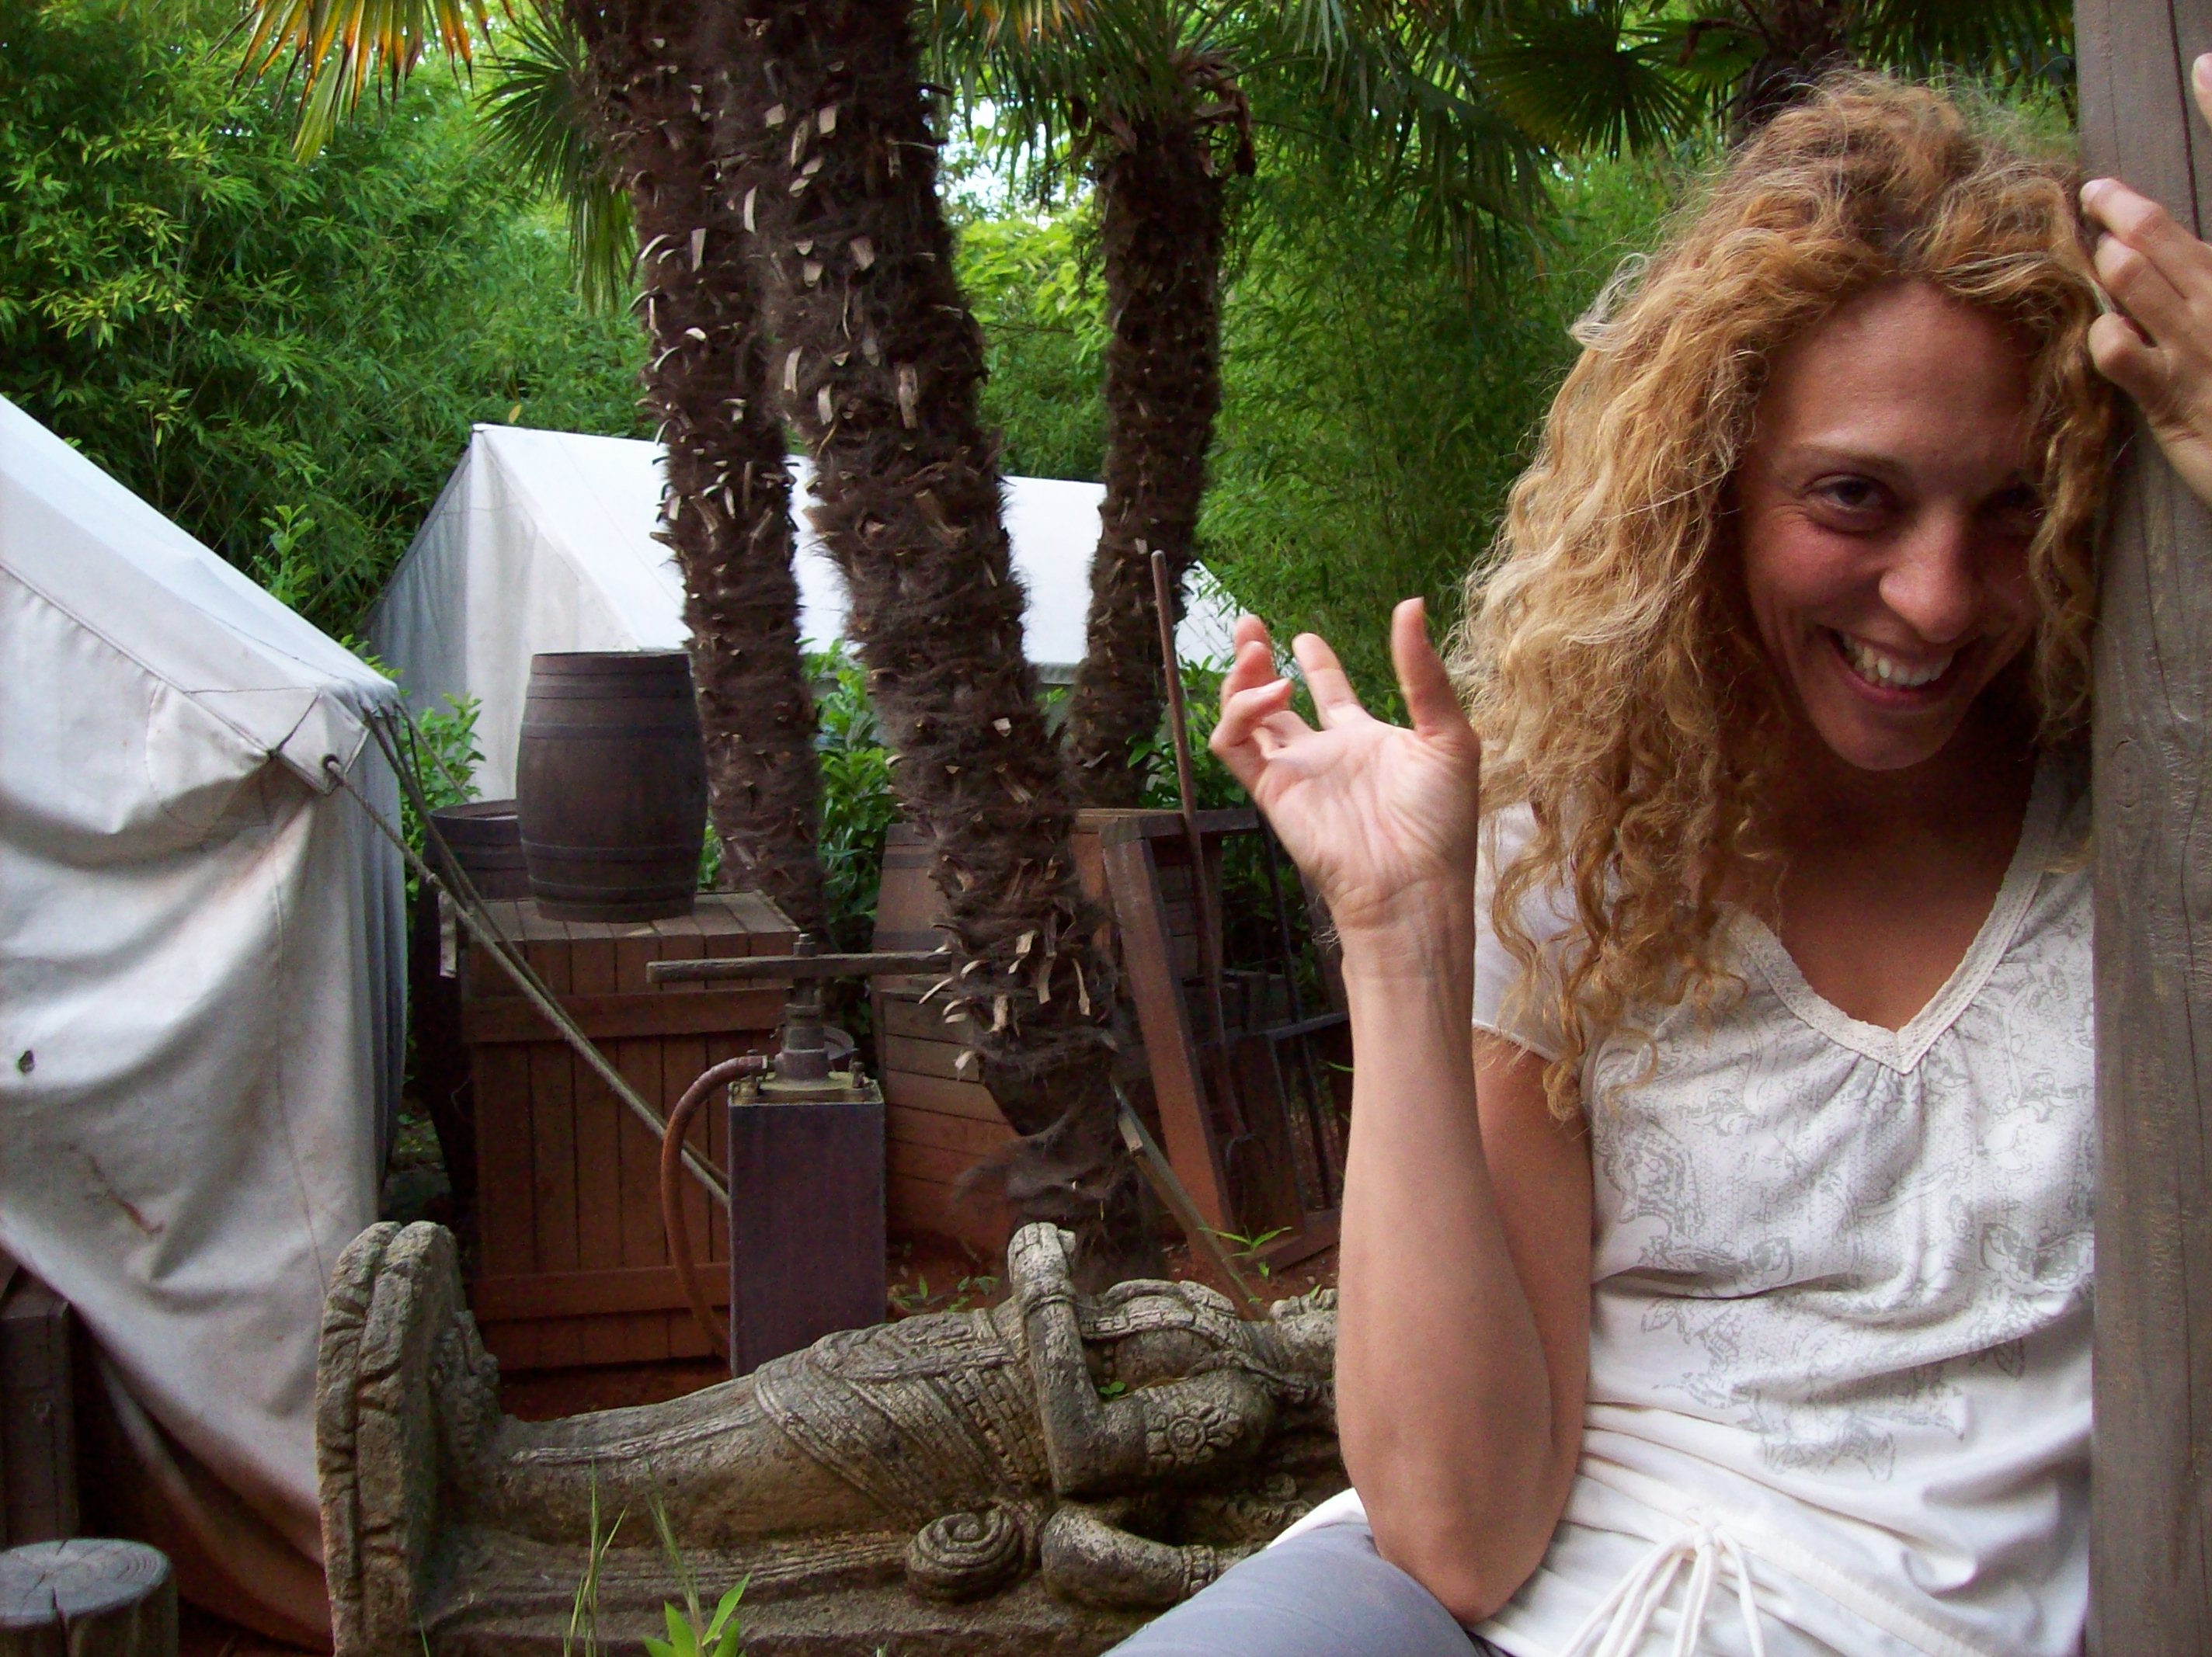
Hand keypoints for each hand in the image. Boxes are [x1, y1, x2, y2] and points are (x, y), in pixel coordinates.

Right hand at [1207, 598, 1480, 943]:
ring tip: (1255, 649)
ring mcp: (1295, 773)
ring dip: (1239, 680)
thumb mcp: (1447, 734)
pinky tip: (1270, 693)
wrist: (1413, 885)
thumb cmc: (1440, 821)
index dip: (1317, 662)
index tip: (1304, 637)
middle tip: (1249, 625)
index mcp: (1366, 741)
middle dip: (1257, 660)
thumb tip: (1410, 603)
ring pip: (1245, 718)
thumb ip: (1422, 672)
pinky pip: (1233, 746)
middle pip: (1275, 700)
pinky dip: (1237, 713)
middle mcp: (1325, 755)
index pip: (1332, 694)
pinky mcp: (1272, 791)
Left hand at [2083, 54, 2211, 505]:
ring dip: (2101, 260)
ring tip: (2091, 248)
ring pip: (2131, 280)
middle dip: (2118, 207)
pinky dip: (2099, 333)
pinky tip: (2100, 332)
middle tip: (2097, 193)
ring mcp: (2200, 347)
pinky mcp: (2171, 398)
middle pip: (2159, 232)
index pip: (2202, 206)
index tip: (2205, 67)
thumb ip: (2202, 280)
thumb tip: (2153, 254)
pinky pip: (2117, 350)